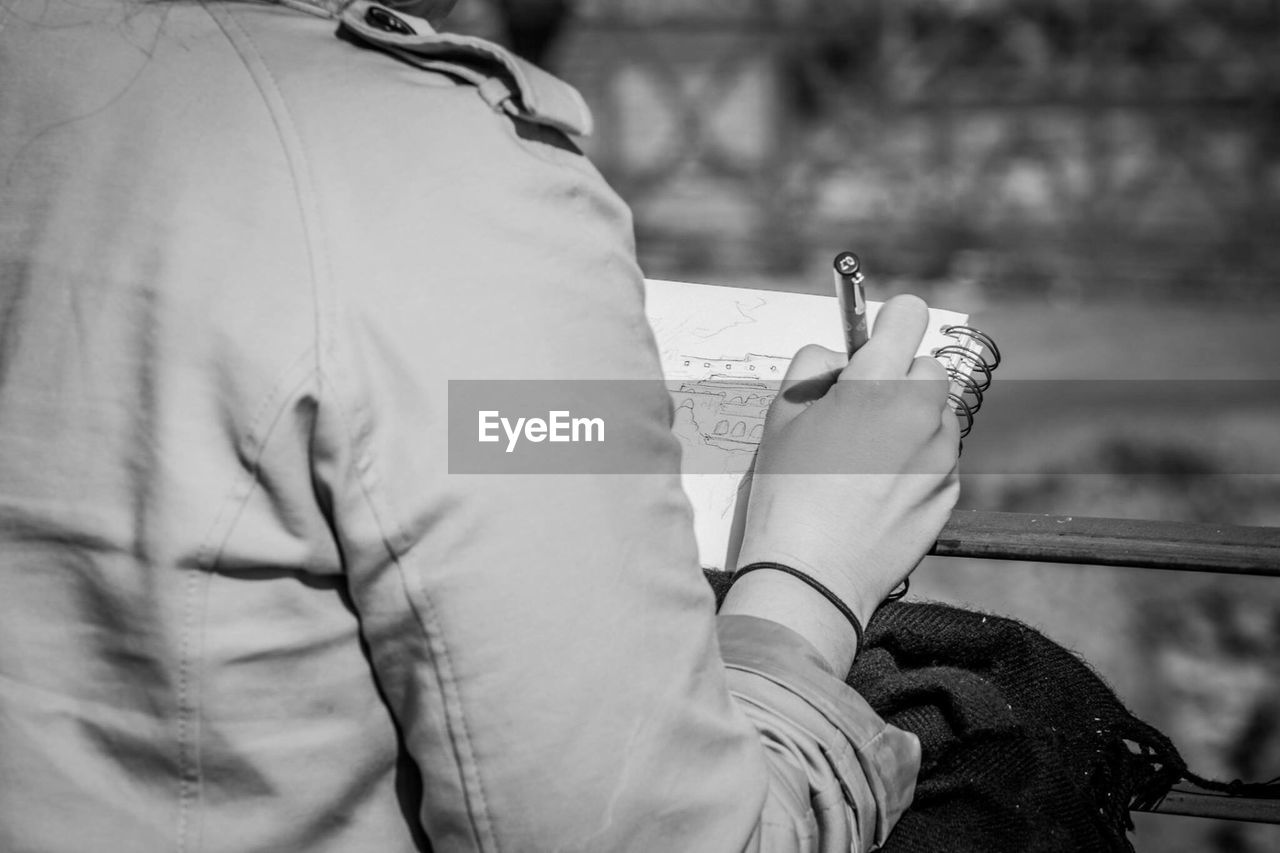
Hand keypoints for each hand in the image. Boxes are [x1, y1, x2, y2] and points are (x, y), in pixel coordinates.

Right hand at [730, 295, 959, 628]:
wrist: (812, 575)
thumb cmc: (788, 492)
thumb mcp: (780, 415)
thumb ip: (812, 367)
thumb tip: (839, 361)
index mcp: (876, 384)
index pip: (909, 314)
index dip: (887, 323)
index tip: (873, 342)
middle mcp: (920, 412)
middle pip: (927, 367)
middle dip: (898, 378)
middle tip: (860, 410)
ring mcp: (941, 456)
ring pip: (936, 414)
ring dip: (911, 422)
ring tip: (864, 460)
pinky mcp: (949, 493)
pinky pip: (938, 459)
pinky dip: (916, 464)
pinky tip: (876, 492)